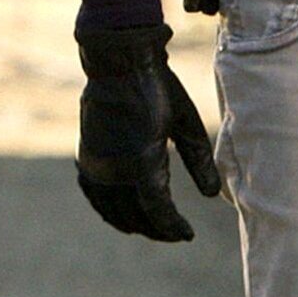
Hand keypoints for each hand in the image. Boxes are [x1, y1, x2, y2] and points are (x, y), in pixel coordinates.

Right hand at [75, 23, 220, 241]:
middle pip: (135, 216)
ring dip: (130, 223)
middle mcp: (115, 170)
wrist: (118, 62)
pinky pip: (92, 194)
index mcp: (143, 163)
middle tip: (173, 233)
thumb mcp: (187, 123)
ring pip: (110, 210)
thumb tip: (212, 195)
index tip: (187, 234)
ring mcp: (96, 164)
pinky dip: (105, 208)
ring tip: (147, 227)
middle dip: (156, 229)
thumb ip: (199, 162)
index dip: (174, 228)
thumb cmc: (158, 89)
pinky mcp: (85, 155)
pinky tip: (117, 210)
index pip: (159, 212)